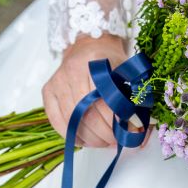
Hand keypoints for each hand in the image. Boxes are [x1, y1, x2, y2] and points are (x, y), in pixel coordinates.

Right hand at [42, 34, 152, 151]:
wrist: (88, 45)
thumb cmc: (109, 61)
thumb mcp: (126, 72)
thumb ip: (133, 97)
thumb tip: (140, 129)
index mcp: (94, 62)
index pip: (105, 100)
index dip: (116, 121)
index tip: (127, 132)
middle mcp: (71, 70)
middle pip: (87, 113)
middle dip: (104, 133)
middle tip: (116, 140)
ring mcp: (56, 81)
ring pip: (72, 120)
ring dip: (90, 138)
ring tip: (104, 142)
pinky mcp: (47, 91)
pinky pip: (56, 121)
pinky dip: (71, 135)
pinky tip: (85, 140)